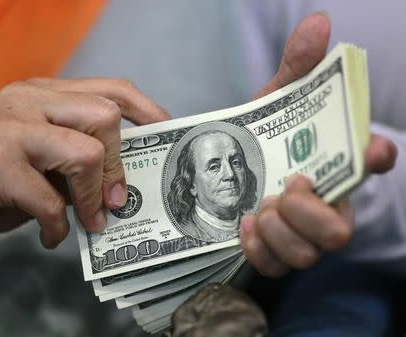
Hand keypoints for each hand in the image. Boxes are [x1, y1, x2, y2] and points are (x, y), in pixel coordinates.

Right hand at [0, 78, 168, 247]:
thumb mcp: (41, 155)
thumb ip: (77, 157)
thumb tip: (122, 184)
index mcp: (45, 93)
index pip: (111, 88)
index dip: (146, 110)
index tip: (166, 133)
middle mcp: (28, 101)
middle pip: (104, 116)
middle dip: (117, 164)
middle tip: (117, 200)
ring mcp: (10, 128)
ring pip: (84, 153)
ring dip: (92, 198)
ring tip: (90, 221)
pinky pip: (49, 201)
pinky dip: (56, 227)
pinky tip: (50, 236)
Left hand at [240, 12, 396, 276]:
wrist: (230, 170)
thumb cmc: (262, 138)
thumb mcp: (274, 101)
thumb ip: (296, 67)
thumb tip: (318, 21)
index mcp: (332, 165)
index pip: (369, 163)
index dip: (375, 156)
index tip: (372, 149)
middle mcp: (325, 205)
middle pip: (340, 230)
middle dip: (309, 212)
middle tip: (286, 187)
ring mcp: (301, 235)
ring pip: (308, 254)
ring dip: (279, 230)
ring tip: (257, 208)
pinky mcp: (274, 253)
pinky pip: (274, 266)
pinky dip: (258, 248)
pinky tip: (244, 225)